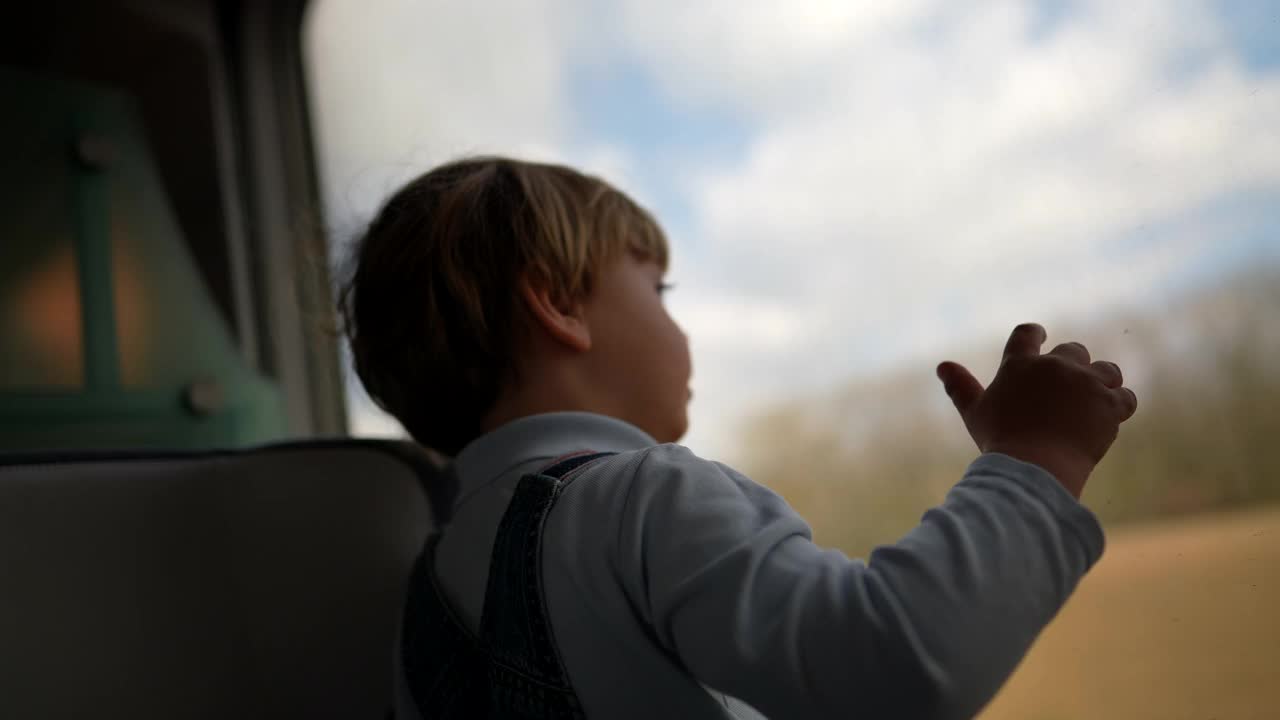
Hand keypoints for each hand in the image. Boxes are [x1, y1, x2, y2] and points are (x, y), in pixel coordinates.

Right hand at [935, 323, 1137, 498]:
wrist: (1035, 468)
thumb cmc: (1000, 442)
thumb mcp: (974, 413)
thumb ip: (960, 386)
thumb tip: (942, 366)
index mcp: (1020, 365)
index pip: (1027, 333)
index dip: (1036, 333)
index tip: (1042, 335)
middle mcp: (1055, 366)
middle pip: (1074, 351)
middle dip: (1073, 366)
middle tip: (1069, 388)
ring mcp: (1086, 383)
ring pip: (1106, 370)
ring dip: (1102, 383)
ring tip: (1094, 402)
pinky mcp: (1111, 404)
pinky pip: (1125, 397)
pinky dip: (1119, 406)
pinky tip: (1109, 418)